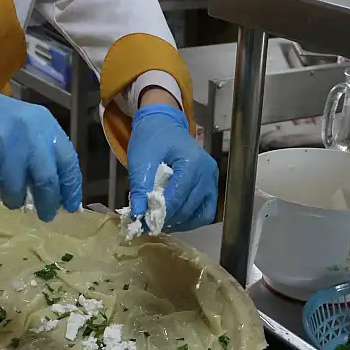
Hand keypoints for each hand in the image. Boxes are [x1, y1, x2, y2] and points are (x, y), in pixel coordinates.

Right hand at [0, 77, 81, 220]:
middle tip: (46, 216)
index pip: (68, 162)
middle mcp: (30, 134)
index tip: (71, 207)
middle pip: (47, 179)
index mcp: (47, 126)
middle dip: (48, 203)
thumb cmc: (3, 120)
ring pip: (17, 189)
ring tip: (12, 197)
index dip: (71, 188)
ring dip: (15, 200)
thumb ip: (46, 154)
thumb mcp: (32, 128)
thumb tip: (59, 193)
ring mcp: (6, 144)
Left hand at [127, 103, 217, 230]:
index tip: (143, 223)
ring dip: (179, 222)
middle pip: (188, 207)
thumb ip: (140, 186)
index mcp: (191, 162)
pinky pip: (206, 210)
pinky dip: (191, 219)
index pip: (177, 197)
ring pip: (199, 213)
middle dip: (167, 219)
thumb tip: (137, 215)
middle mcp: (207, 172)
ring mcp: (212, 179)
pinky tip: (175, 219)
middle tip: (148, 225)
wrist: (163, 123)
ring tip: (160, 222)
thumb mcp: (140, 159)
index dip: (160, 214)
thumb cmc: (151, 138)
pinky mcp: (211, 184)